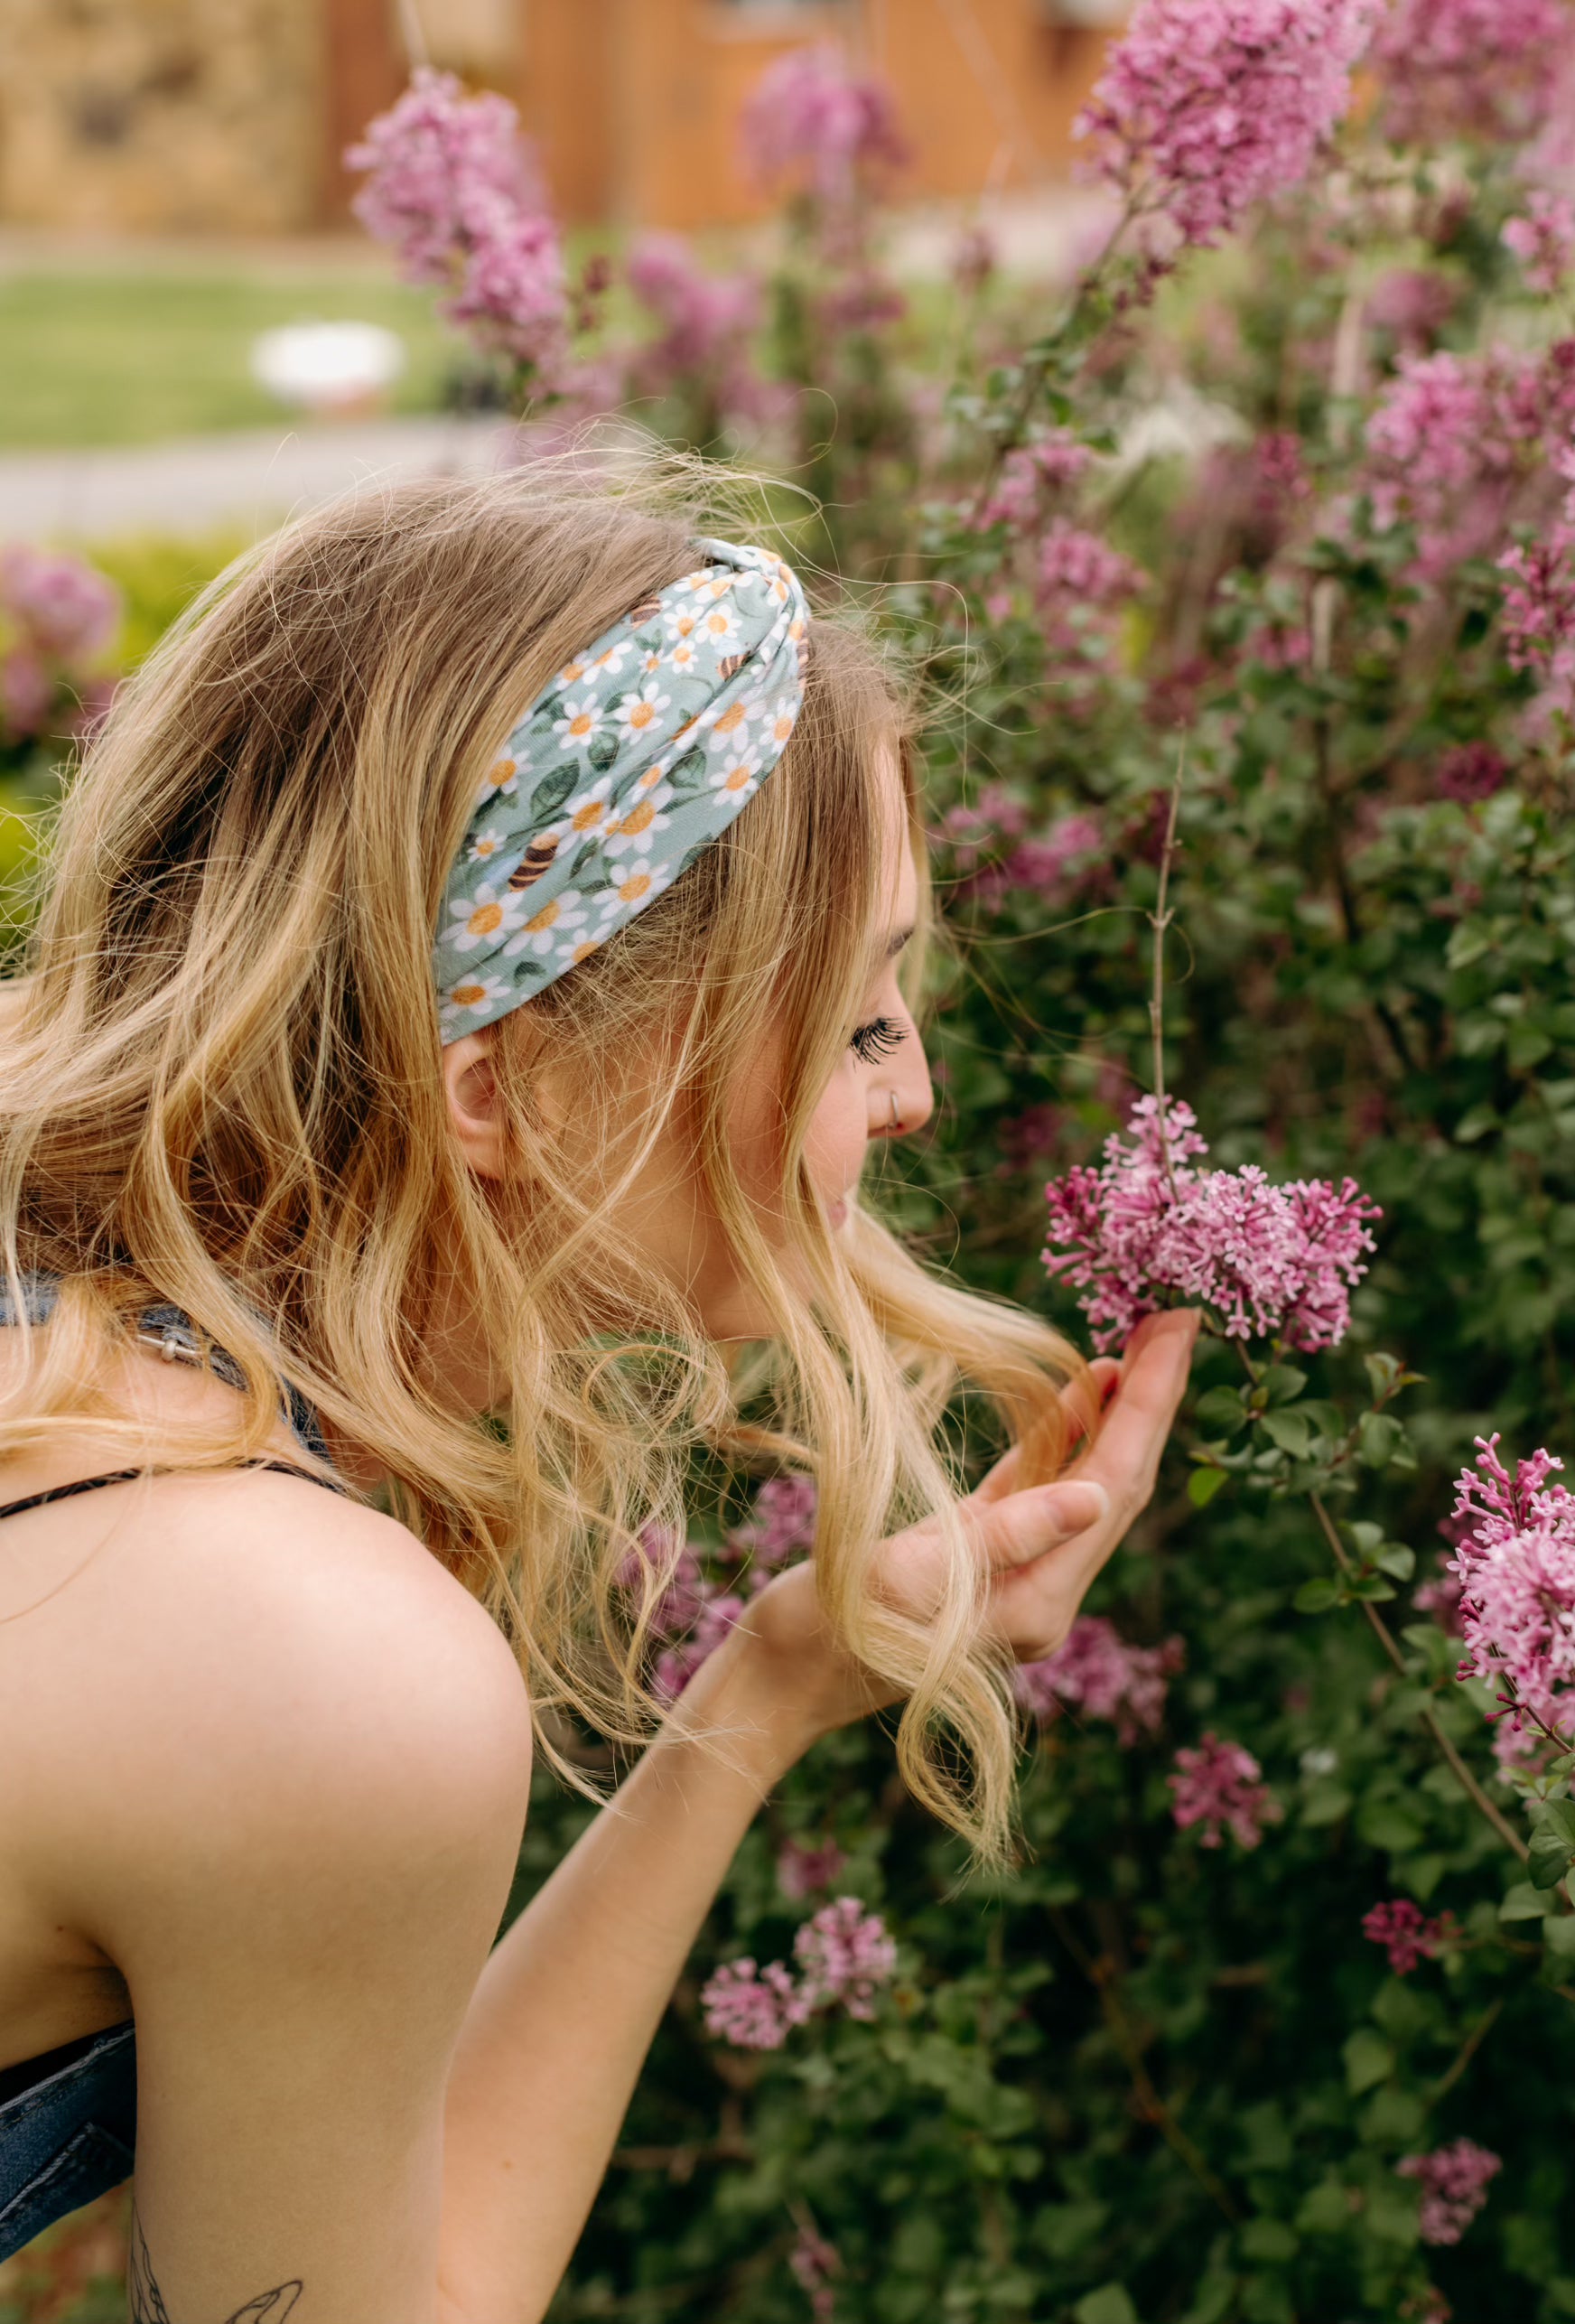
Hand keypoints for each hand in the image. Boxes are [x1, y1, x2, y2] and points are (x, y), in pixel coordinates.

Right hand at [713, 1306, 1200, 1744]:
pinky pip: (1041, 1486)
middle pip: (1117, 1480)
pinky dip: (1066, 1435)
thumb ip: (1007, 1537)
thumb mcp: (912, 1577)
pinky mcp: (980, 1556)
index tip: (1180, 1329)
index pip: (1114, 1484)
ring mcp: (1017, 1576)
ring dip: (1116, 1412)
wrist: (778, 1679)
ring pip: (1087, 1480)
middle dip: (1151, 1398)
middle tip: (1179, 1318)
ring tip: (1144, 1340)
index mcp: (1039, 1602)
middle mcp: (1044, 1593)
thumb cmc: (827, 1632)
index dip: (1150, 1403)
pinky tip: (1086, 1387)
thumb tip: (1094, 1496)